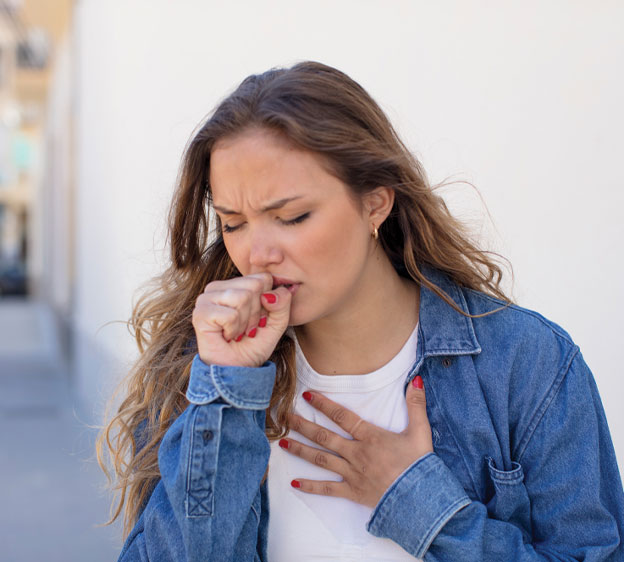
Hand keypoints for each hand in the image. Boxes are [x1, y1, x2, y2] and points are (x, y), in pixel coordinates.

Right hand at [192, 273, 291, 366]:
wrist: (235, 371)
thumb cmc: (252, 346)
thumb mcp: (276, 323)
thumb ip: (283, 304)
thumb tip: (279, 290)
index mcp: (235, 284)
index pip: (263, 278)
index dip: (268, 302)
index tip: (260, 319)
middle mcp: (218, 287)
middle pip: (254, 286)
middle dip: (257, 313)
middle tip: (247, 329)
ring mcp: (206, 298)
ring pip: (242, 298)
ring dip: (245, 323)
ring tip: (237, 332)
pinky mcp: (201, 313)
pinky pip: (231, 314)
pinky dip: (234, 330)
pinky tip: (227, 336)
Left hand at [279, 376, 432, 507]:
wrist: (421, 500)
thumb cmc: (420, 466)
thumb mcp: (421, 432)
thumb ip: (417, 404)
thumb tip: (417, 380)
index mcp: (370, 436)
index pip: (342, 416)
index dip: (324, 405)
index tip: (307, 395)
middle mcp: (356, 453)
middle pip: (324, 436)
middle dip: (303, 425)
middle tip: (284, 417)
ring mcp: (352, 473)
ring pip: (321, 459)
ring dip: (301, 450)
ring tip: (282, 442)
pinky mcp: (353, 492)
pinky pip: (328, 489)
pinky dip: (310, 487)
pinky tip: (295, 484)